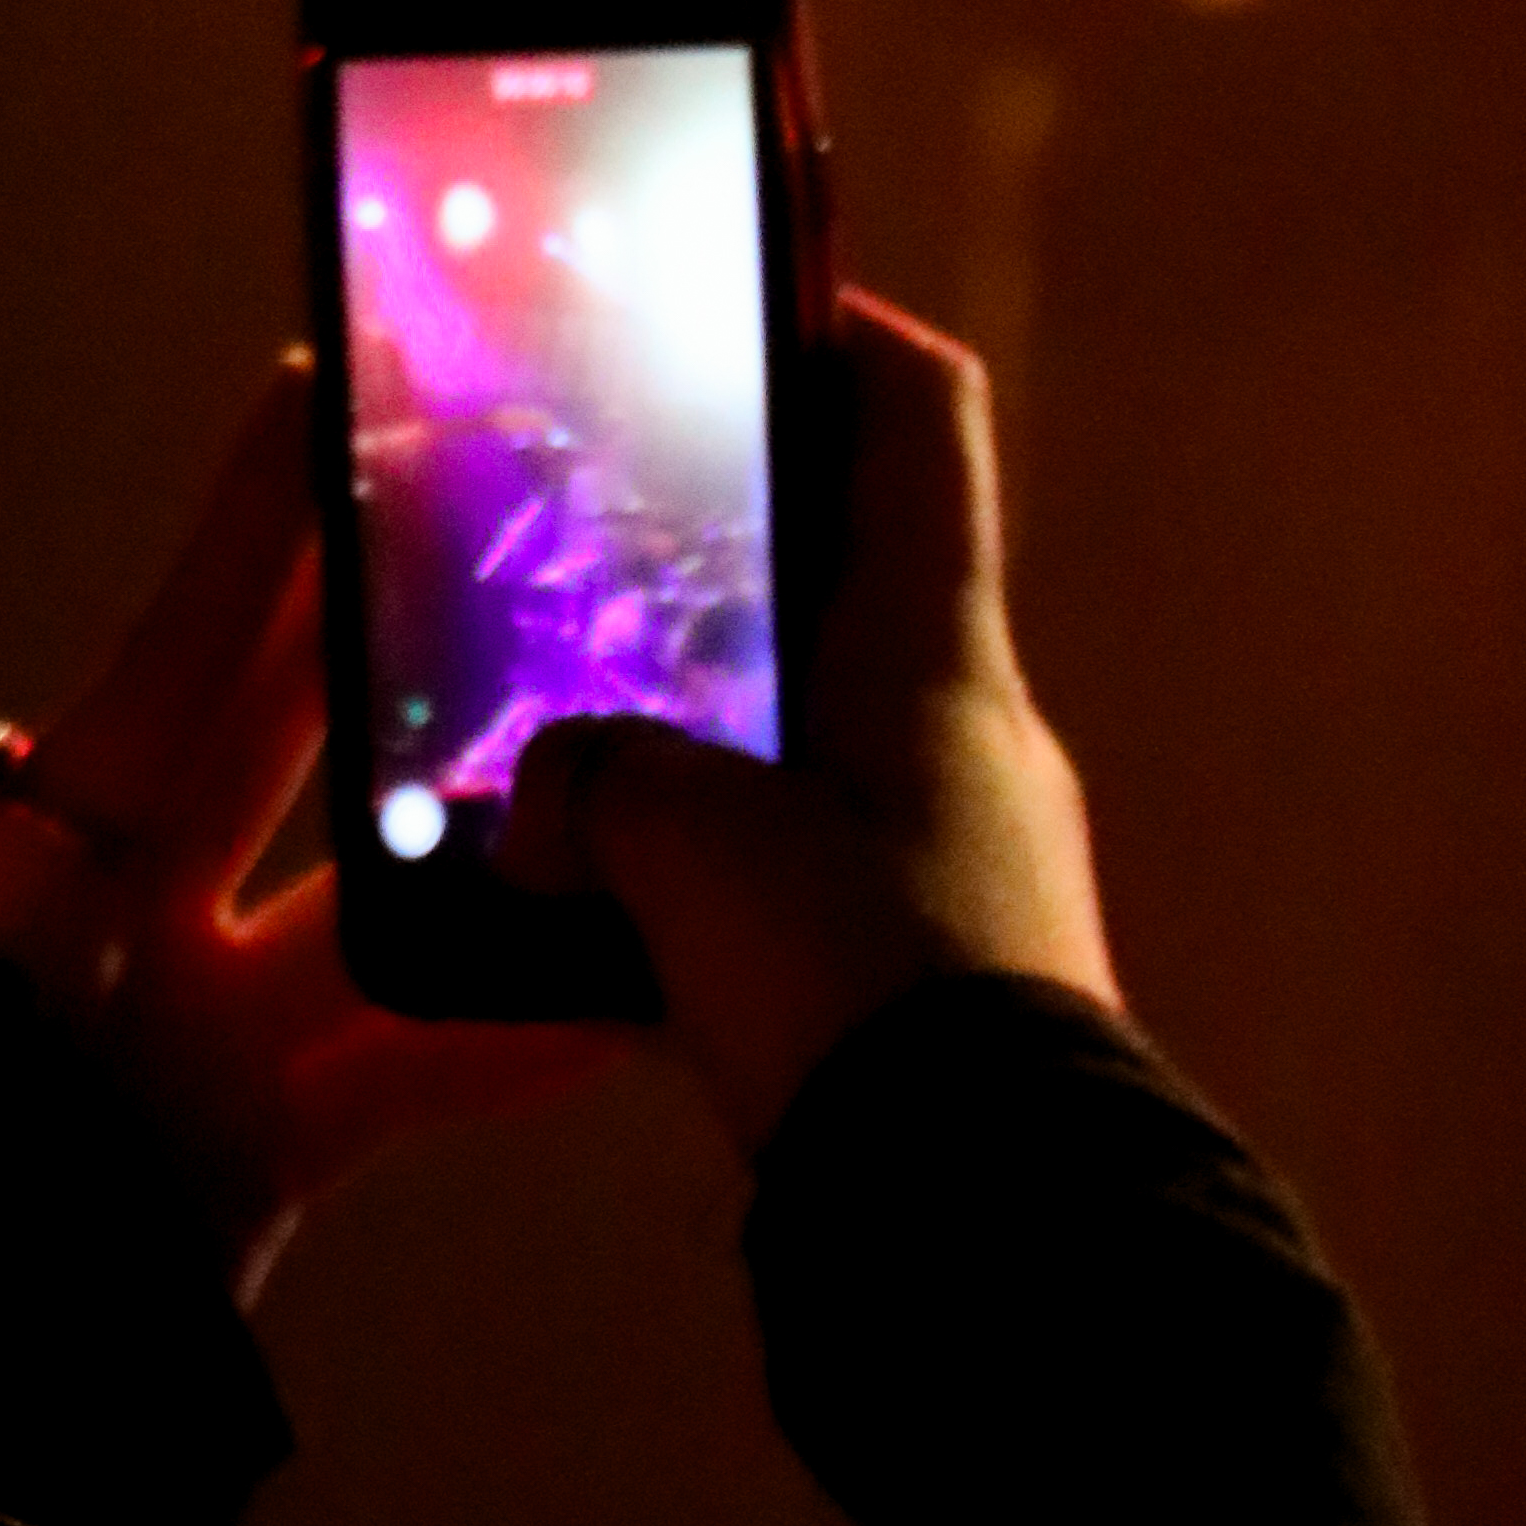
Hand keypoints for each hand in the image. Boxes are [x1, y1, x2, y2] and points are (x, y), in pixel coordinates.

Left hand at [0, 361, 617, 1289]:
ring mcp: (213, 1043)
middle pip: (292, 746)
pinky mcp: (279, 1153)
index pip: (160, 680)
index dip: (239, 547)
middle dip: (388, 623)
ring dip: (490, 817)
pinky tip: (627, 977)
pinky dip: (514, 1028)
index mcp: (24, 894)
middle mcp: (130, 945)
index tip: (319, 404)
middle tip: (509, 495)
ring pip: (383, 894)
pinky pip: (418, 1067)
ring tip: (618, 715)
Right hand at [499, 299, 1113, 1164]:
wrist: (992, 1222)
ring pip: (807, 740)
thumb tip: (534, 815)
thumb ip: (585, 788)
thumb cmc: (863, 984)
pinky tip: (602, 920)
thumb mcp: (683, 846)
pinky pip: (799, 881)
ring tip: (557, 749)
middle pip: (844, 577)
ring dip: (696, 733)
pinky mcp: (924, 985)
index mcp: (938, 648)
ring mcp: (956, 862)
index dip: (832, 328)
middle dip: (710, 559)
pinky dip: (706, 876)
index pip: (918, 412)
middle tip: (577, 550)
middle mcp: (966, 735)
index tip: (733, 303)